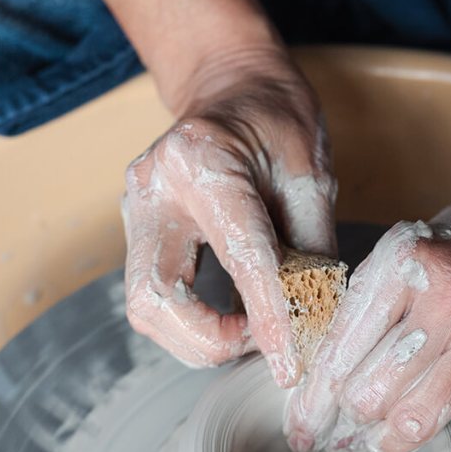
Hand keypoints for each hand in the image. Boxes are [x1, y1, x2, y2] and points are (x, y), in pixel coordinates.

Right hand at [123, 50, 335, 385]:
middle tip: (265, 344)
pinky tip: (235, 321)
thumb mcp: (311, 176)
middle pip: (156, 300)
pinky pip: (154, 297)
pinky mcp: (138, 234)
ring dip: (200, 340)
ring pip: (146, 309)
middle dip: (211, 342)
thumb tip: (315, 323)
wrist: (232, 88)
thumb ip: (311, 250)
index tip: (290, 363)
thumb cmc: (276, 123)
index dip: (268, 318)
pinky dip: (194, 324)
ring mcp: (135, 212)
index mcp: (202, 161)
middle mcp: (152, 188)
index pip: (239, 256)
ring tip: (255, 331)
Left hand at [284, 176, 450, 451]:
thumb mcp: (409, 246)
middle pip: (370, 393)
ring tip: (378, 444)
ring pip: (418, 419)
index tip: (300, 428)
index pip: (339, 350)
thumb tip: (321, 369)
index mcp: (406, 262)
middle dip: (346, 422)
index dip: (312, 401)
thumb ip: (368, 298)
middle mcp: (448, 298)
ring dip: (389, 443)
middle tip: (339, 433)